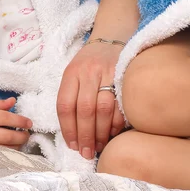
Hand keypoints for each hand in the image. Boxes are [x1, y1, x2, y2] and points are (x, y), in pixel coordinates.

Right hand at [0, 97, 31, 149]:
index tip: (29, 122)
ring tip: (21, 140)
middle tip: (28, 133)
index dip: (18, 120)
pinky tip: (12, 148)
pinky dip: (7, 152)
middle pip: (5, 135)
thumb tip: (13, 101)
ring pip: (3, 149)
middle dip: (21, 135)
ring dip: (16, 145)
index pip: (3, 117)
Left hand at [57, 43, 124, 158]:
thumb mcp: (73, 71)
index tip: (72, 145)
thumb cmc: (89, 61)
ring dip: (101, 133)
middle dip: (85, 135)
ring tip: (98, 147)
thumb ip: (71, 95)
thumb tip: (72, 131)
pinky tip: (112, 134)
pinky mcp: (124, 77)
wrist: (111, 37)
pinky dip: (116, 124)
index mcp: (71, 72)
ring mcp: (107, 73)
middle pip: (84, 110)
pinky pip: (120, 106)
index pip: (65, 104)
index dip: (67, 129)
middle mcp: (88, 72)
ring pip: (103, 109)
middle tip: (86, 153)